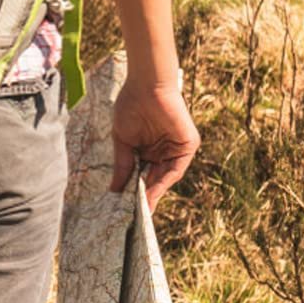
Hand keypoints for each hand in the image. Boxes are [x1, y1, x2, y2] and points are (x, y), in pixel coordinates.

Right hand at [110, 77, 198, 211]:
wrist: (147, 86)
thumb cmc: (131, 107)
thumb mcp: (123, 141)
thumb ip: (123, 165)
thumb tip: (115, 189)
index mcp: (148, 149)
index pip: (143, 174)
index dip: (135, 190)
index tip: (124, 207)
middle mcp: (164, 151)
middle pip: (155, 179)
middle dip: (145, 197)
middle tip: (134, 216)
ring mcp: (177, 149)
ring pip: (165, 177)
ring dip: (154, 194)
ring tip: (141, 210)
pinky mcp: (188, 145)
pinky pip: (176, 170)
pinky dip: (163, 183)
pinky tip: (150, 194)